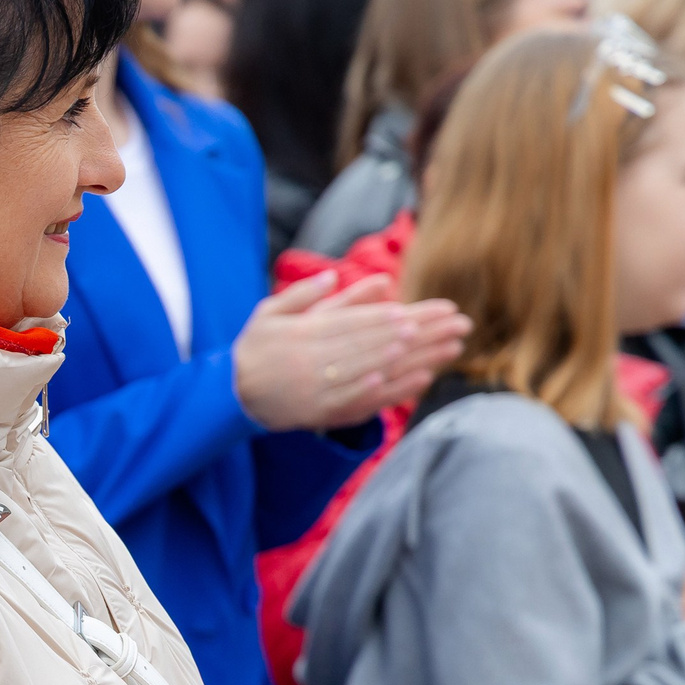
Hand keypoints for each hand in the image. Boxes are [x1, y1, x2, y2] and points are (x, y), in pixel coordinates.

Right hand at [233, 274, 470, 432]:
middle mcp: (318, 359)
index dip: (393, 316)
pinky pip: (366, 401)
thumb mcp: (270, 313)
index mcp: (307, 332)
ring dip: (417, 360)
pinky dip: (393, 391)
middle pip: (378, 343)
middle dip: (420, 334)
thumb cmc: (253, 350)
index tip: (424, 311)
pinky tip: (419, 381)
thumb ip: (305, 295)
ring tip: (448, 350)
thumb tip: (339, 273)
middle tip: (456, 324)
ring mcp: (323, 388)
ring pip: (378, 370)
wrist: (229, 395)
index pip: (359, 321)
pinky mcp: (324, 412)